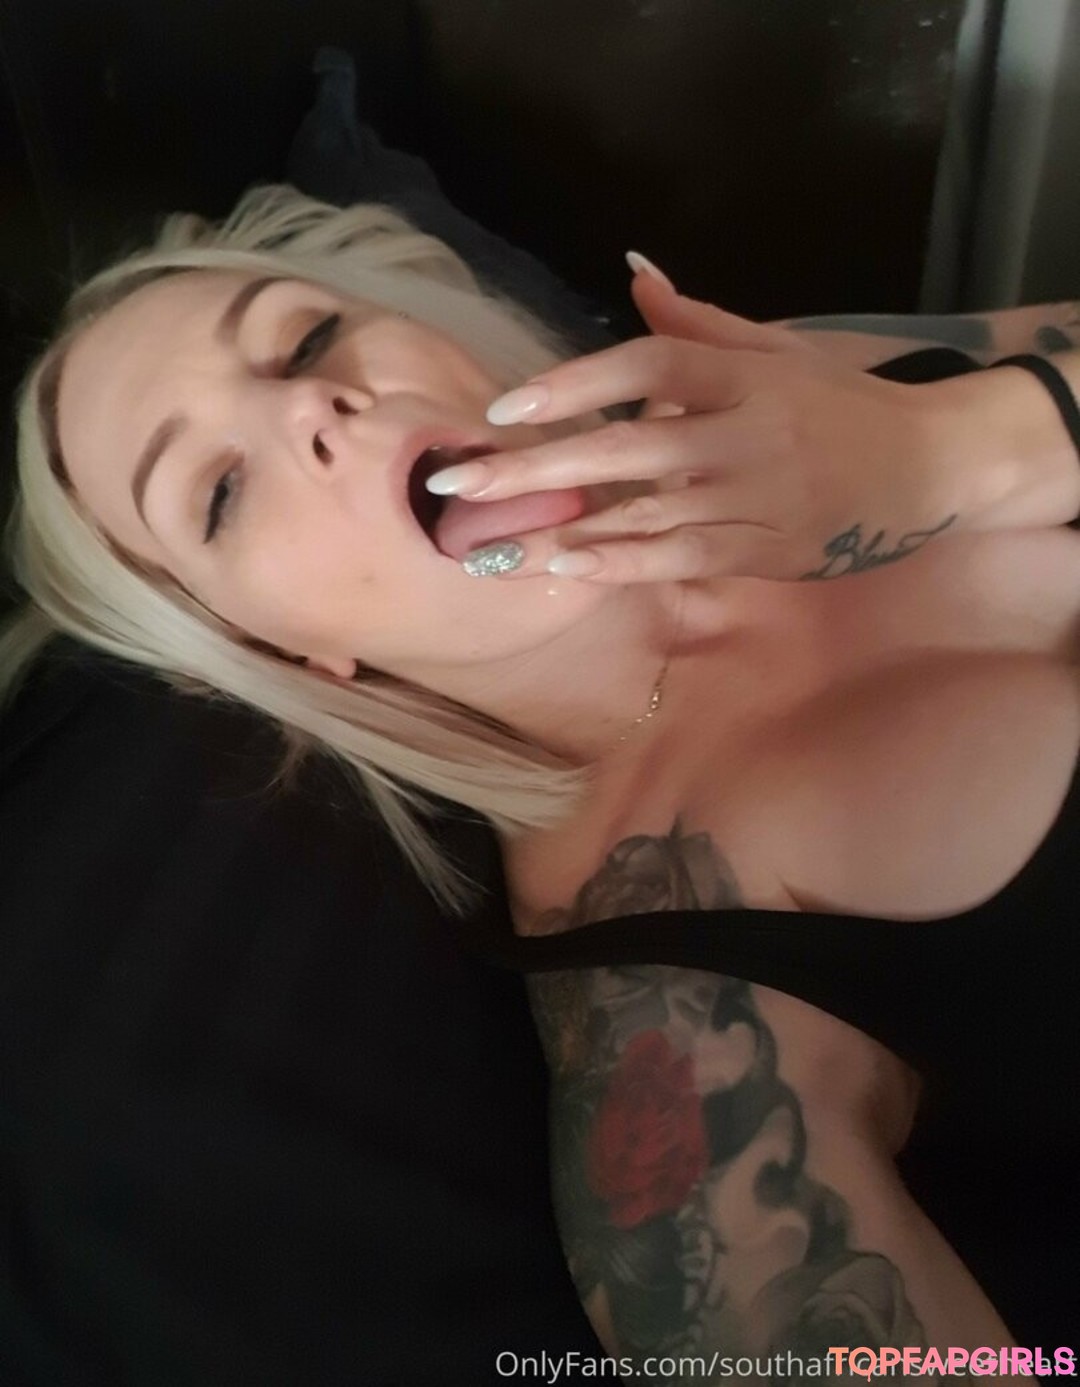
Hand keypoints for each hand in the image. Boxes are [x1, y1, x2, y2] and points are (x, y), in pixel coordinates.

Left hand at [430, 264, 975, 582]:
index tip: (505, 407)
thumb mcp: (777, 350)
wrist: (927, 467)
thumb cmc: (839, 405)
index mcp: (743, 374)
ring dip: (561, 525)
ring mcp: (752, 497)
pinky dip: (622, 562)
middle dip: (534, 466)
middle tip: (457, 483)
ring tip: (487, 539)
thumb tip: (634, 273)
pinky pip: (680, 557)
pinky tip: (565, 565)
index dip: (574, 383)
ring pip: (642, 513)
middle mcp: (743, 434)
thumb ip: (699, 324)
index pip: (648, 365)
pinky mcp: (762, 550)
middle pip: (625, 447)